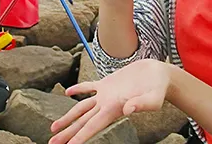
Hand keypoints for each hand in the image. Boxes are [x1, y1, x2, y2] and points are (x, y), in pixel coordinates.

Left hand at [49, 59, 171, 143]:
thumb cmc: (158, 88)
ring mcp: (106, 94)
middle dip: (68, 132)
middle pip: (83, 121)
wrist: (159, 74)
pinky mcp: (108, 83)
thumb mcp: (154, 98)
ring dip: (68, 117)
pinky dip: (78, 89)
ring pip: (82, 108)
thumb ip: (142, 105)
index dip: (80, 137)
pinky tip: (68, 92)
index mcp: (114, 109)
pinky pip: (89, 87)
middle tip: (52, 142)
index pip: (93, 126)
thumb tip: (128, 110)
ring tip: (54, 127)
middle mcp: (107, 104)